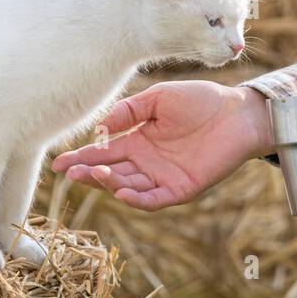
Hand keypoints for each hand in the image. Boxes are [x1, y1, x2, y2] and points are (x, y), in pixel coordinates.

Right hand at [50, 81, 271, 210]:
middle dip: (89, 174)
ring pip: (129, 187)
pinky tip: (122, 190)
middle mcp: (147, 162)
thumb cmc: (201, 100)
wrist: (238, 111)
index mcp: (139, 140)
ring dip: (110, 184)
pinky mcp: (181, 188)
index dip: (81, 159)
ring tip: (95, 175)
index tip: (58, 163)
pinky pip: (154, 199)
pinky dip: (137, 198)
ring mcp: (163, 177)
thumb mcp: (159, 98)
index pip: (104, 152)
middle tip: (70, 173)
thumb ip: (129, 111)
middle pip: (111, 172)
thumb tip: (100, 128)